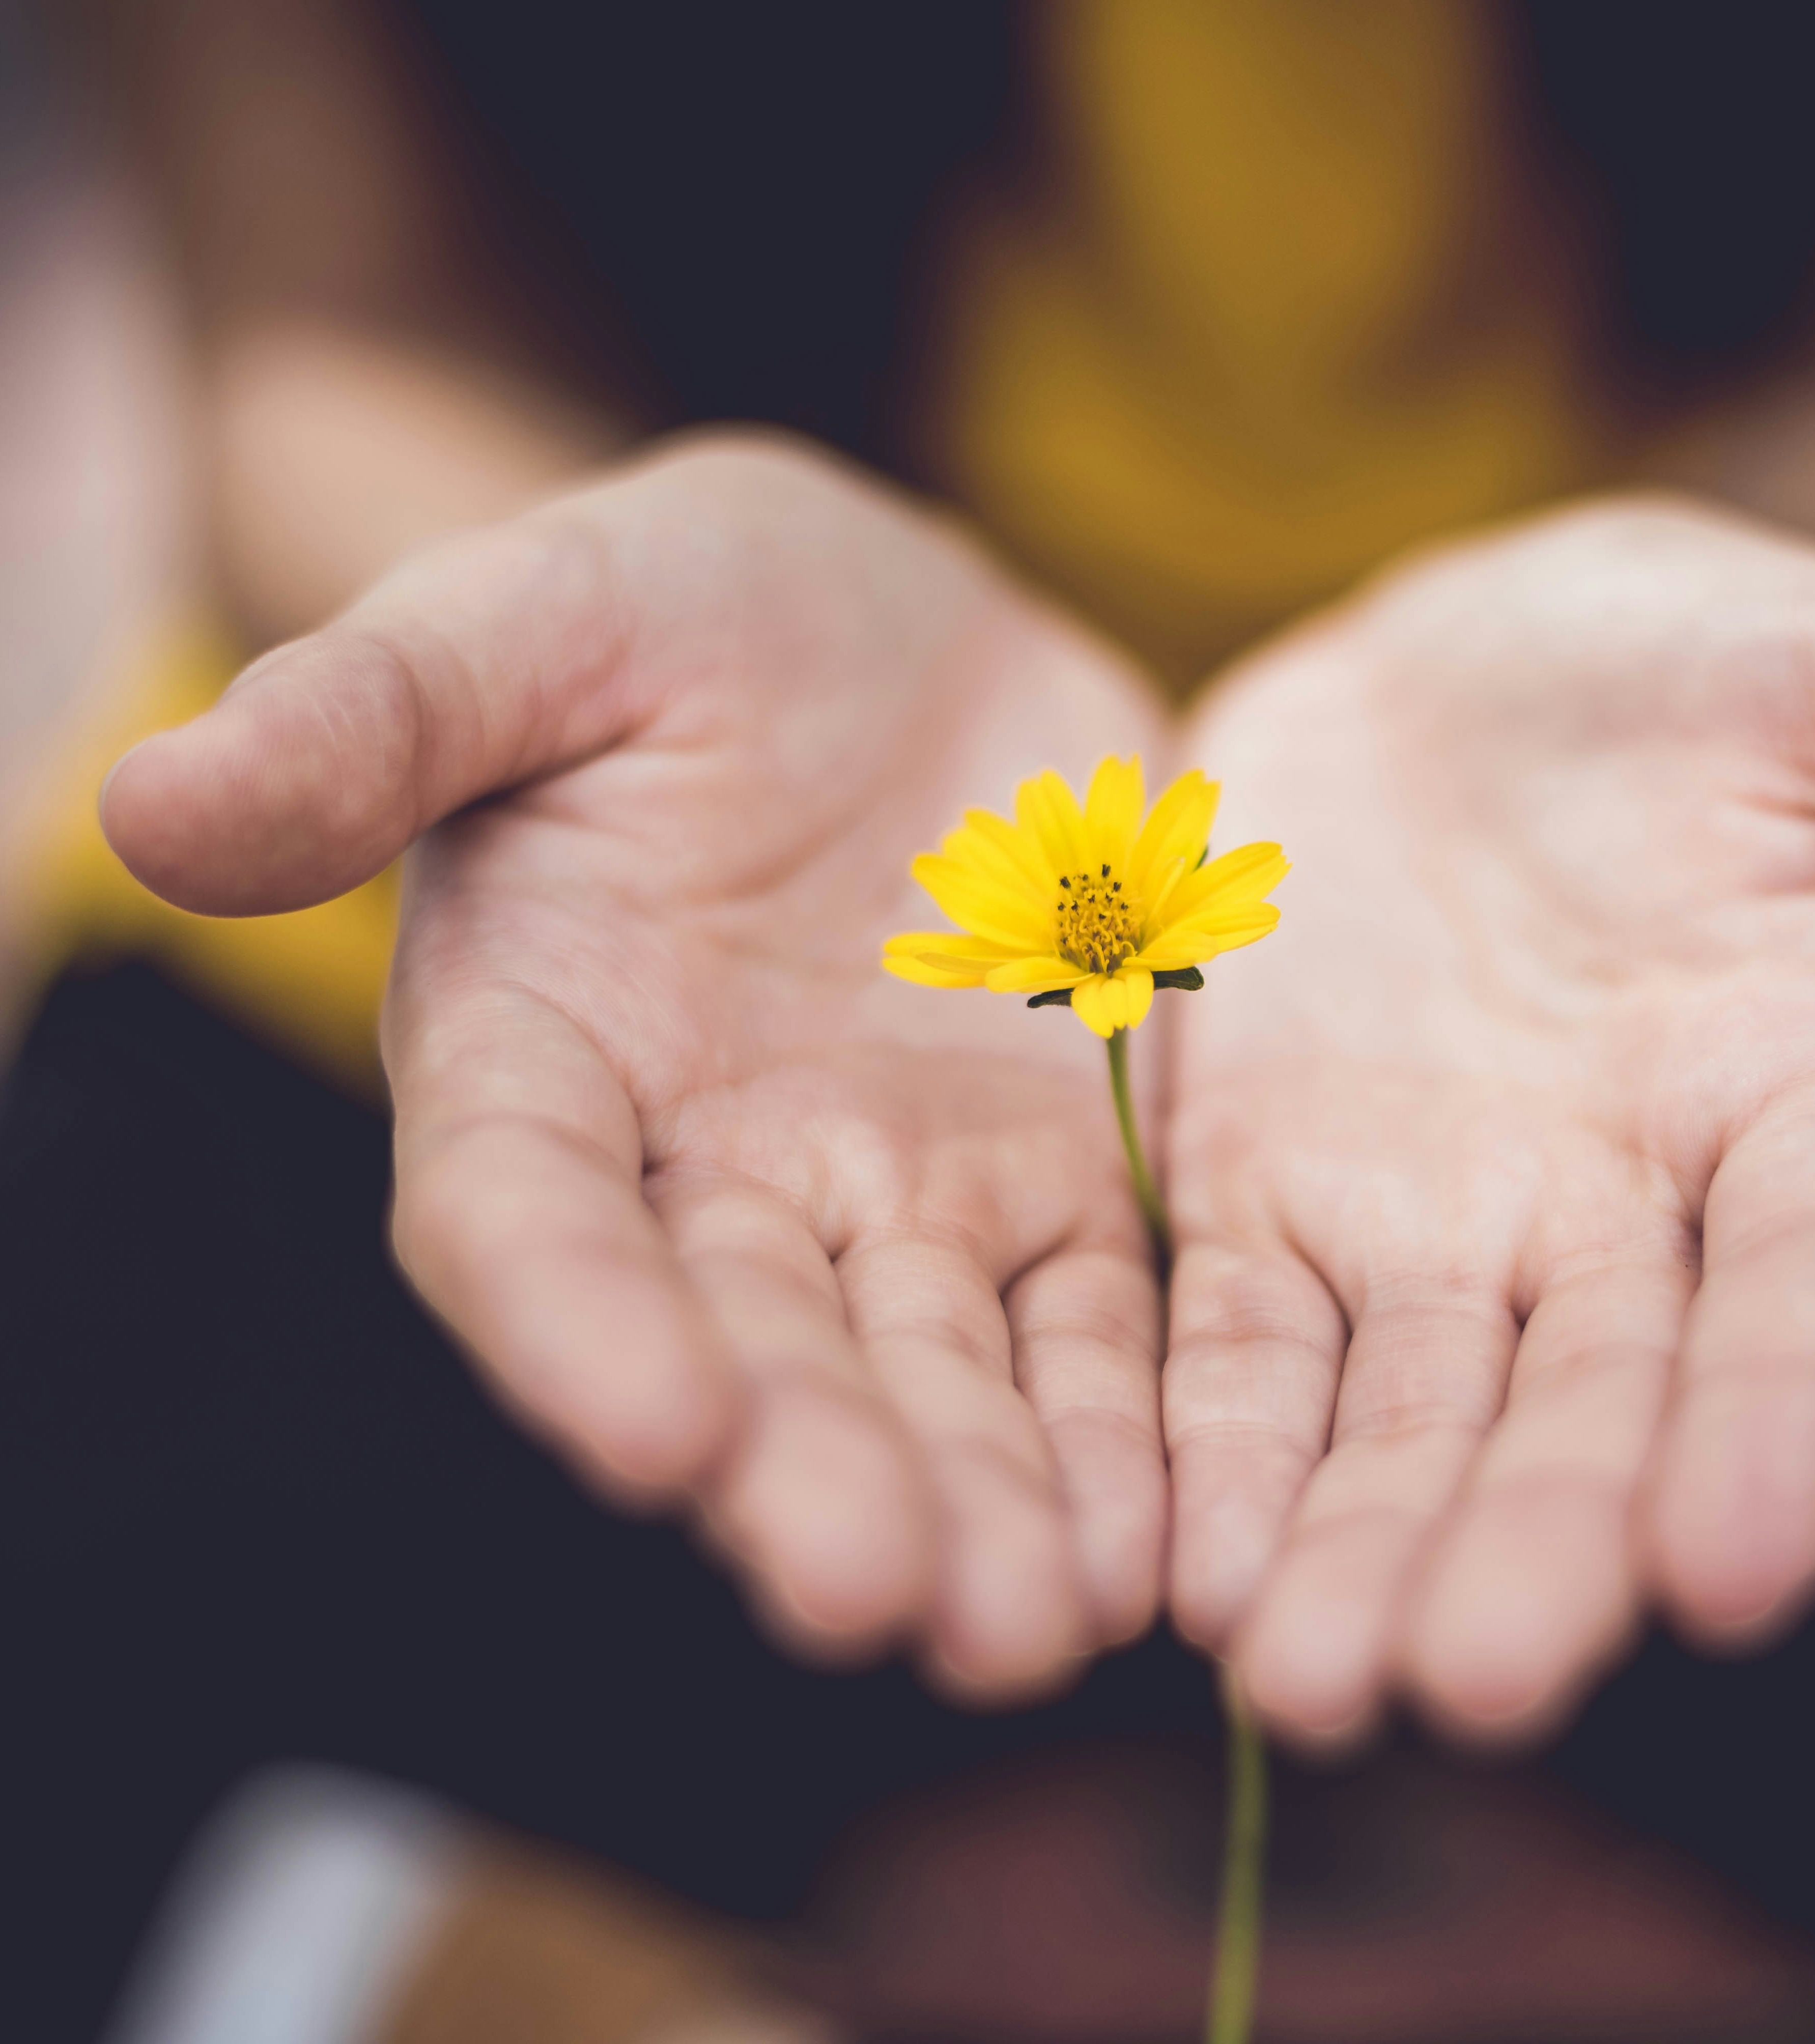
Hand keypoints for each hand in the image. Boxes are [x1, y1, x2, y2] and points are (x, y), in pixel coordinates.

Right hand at [103, 436, 1173, 1698]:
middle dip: (809, 1473)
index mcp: (544, 1051)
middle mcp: (708, 1168)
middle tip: (880, 1598)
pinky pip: (1090, 1324)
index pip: (529, 1219)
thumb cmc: (682, 607)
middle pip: (749, 1347)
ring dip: (981, 1503)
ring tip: (1036, 1626)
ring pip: (931, 1373)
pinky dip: (1122, 1430)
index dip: (575, 1327)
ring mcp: (891, 1192)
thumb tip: (149, 800)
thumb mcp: (537, 614)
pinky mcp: (1052, 1180)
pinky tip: (1163, 1545)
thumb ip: (376, 714)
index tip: (653, 1433)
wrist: (899, 629)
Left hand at [1161, 497, 1814, 1746]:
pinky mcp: (1270, 1197)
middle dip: (1537, 1542)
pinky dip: (1214, 1449)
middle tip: (1468, 1687)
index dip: (1788, 1421)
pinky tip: (1176, 1572)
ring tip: (1300, 1684)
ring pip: (1408, 1418)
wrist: (1456, 671)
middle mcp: (1626, 1213)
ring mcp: (1439, 1223)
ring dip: (1359, 1549)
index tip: (1740, 1569)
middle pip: (1593, 1405)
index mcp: (1803, 1103)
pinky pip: (1240, 1345)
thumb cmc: (1695, 663)